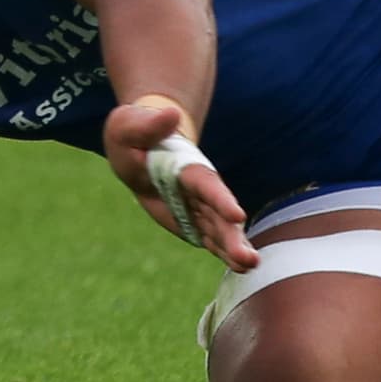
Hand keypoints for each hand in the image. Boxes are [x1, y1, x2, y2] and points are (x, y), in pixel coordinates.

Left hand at [103, 97, 258, 269]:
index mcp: (185, 167)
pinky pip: (210, 239)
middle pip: (219, 214)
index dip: (220, 199)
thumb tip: (170, 114)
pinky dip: (224, 252)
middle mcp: (198, 189)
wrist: (140, 146)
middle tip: (250, 258)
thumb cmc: (134, 133)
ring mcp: (197, 207)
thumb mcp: (130, 126)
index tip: (237, 215)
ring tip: (250, 265)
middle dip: (233, 236)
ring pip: (219, 230)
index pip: (205, 184)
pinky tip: (241, 267)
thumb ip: (149, 125)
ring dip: (233, 248)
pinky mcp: (192, 222)